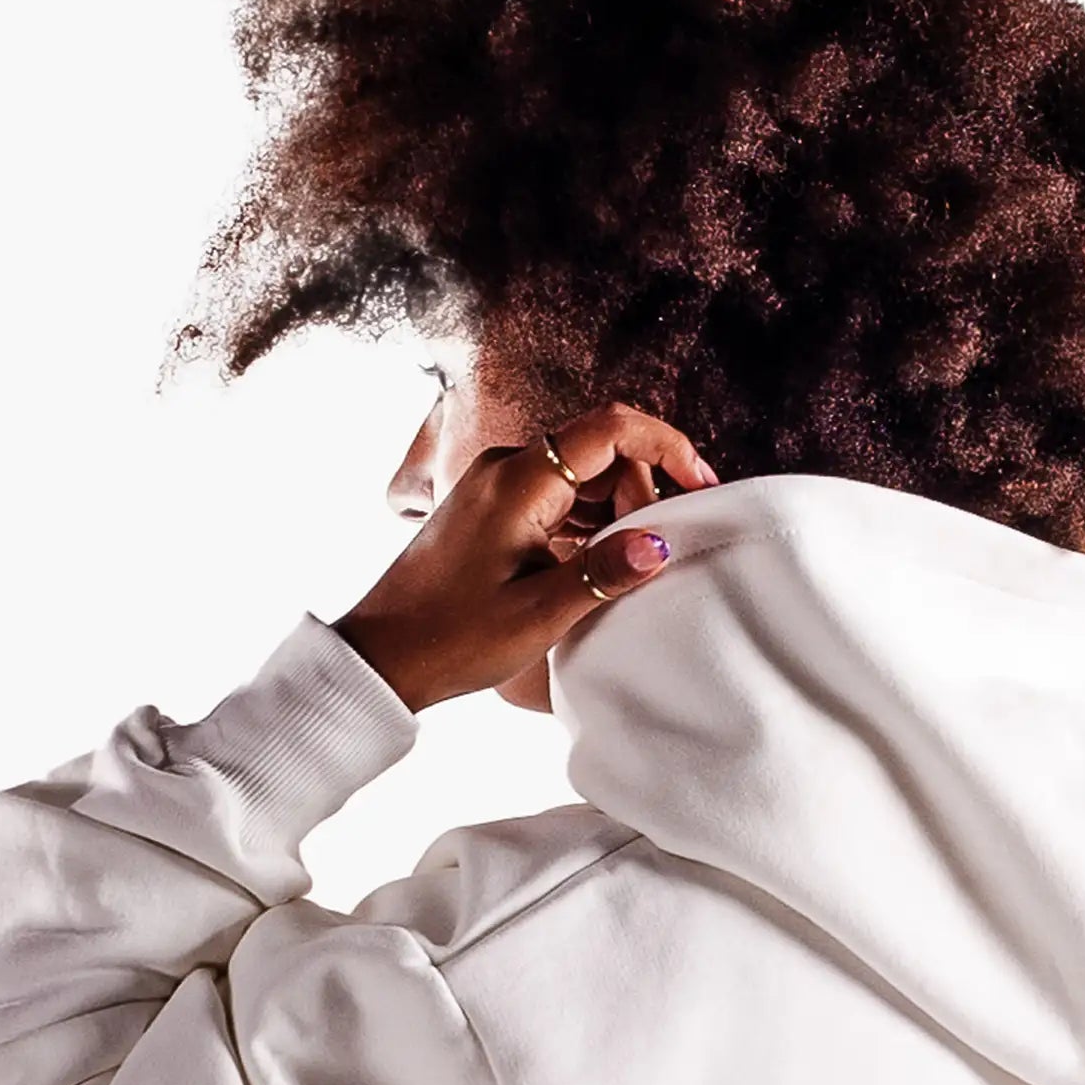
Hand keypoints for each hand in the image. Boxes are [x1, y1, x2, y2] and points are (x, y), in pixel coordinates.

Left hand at [332, 401, 714, 713]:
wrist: (382, 656)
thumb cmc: (452, 637)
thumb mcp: (541, 613)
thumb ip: (605, 572)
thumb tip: (660, 542)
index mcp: (518, 481)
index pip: (611, 427)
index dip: (667, 446)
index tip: (701, 485)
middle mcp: (506, 468)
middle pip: (601, 450)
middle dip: (642, 490)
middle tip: (653, 553)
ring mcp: (496, 486)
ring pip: (581, 474)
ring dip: (616, 509)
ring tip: (628, 564)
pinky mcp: (491, 508)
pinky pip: (556, 495)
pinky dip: (588, 520)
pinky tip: (597, 562)